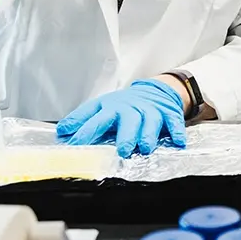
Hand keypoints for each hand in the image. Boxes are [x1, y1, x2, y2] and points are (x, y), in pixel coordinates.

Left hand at [56, 78, 186, 157]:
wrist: (153, 90)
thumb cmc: (123, 105)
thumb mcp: (100, 107)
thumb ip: (81, 119)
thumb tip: (62, 131)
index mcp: (111, 107)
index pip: (97, 119)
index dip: (86, 131)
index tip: (76, 145)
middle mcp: (131, 108)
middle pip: (129, 119)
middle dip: (126, 134)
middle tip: (123, 149)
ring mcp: (151, 111)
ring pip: (151, 122)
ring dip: (148, 134)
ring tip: (145, 148)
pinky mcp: (168, 114)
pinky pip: (174, 122)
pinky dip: (177, 131)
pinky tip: (178, 142)